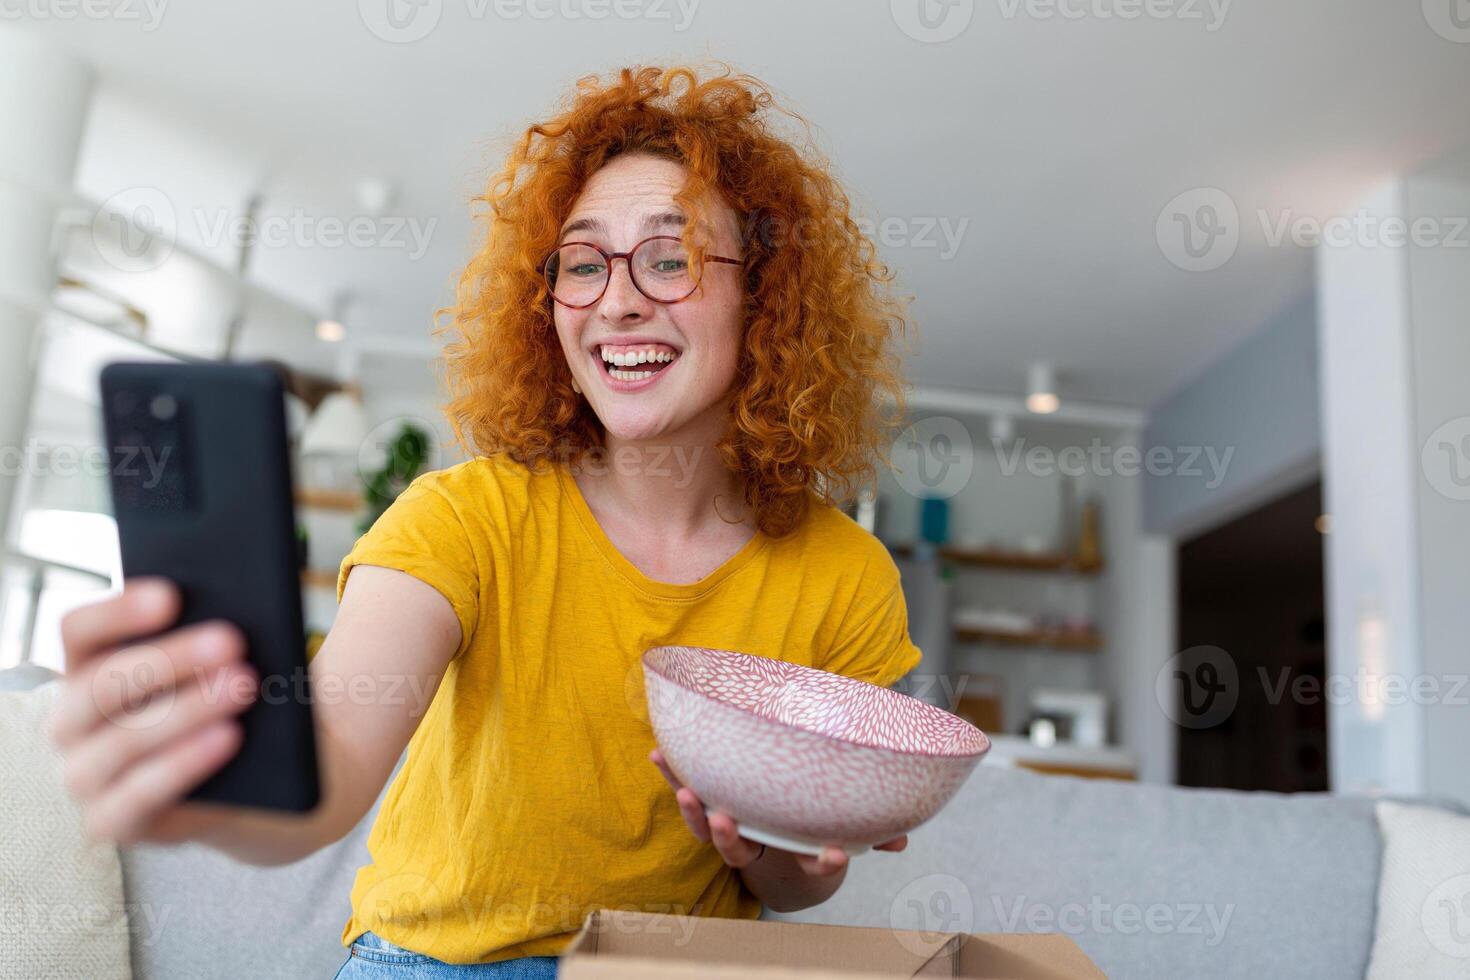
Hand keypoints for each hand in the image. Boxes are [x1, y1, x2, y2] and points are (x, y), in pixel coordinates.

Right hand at [47, 578, 257, 843]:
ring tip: (243, 687)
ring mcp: (83, 777)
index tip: (173, 595)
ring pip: (121, 741)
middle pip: (101, 684)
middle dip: (167, 660)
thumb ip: (212, 638)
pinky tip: (229, 737)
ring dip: (185, 710)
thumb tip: (237, 607)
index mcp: (85, 668)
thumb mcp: (221, 666)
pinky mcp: (110, 821)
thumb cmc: (226, 702)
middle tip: (232, 640)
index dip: (119, 611)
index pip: (78, 630)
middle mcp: (69, 722)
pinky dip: (185, 763)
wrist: (252, 780)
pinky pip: (139, 796)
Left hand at [649, 748, 906, 877]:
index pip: (809, 864)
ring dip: (693, 811)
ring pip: (706, 828)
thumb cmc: (809, 819)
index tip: (835, 854)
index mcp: (790, 848)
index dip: (822, 863)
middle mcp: (755, 842)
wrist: (773, 833)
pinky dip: (671, 773)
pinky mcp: (707, 799)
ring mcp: (728, 823)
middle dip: (729, 838)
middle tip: (727, 820)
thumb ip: (870, 833)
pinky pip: (686, 786)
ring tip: (685, 791)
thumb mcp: (840, 826)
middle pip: (738, 851)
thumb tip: (904, 839)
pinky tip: (659, 752)